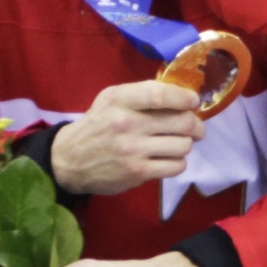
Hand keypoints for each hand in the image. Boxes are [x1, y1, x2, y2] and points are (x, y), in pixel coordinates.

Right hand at [47, 80, 202, 195]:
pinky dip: (178, 162)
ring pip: (183, 145)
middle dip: (196, 125)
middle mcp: (127, 123)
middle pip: (181, 122)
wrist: (70, 159)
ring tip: (176, 144)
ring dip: (185, 145)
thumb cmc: (98, 124)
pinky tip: (168, 158)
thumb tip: (181, 96)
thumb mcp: (111, 99)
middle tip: (196, 128)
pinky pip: (176, 166)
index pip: (160, 95)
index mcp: (120, 99)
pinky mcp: (137, 172)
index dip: (183, 98)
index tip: (193, 101)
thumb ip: (141, 94)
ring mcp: (133, 150)